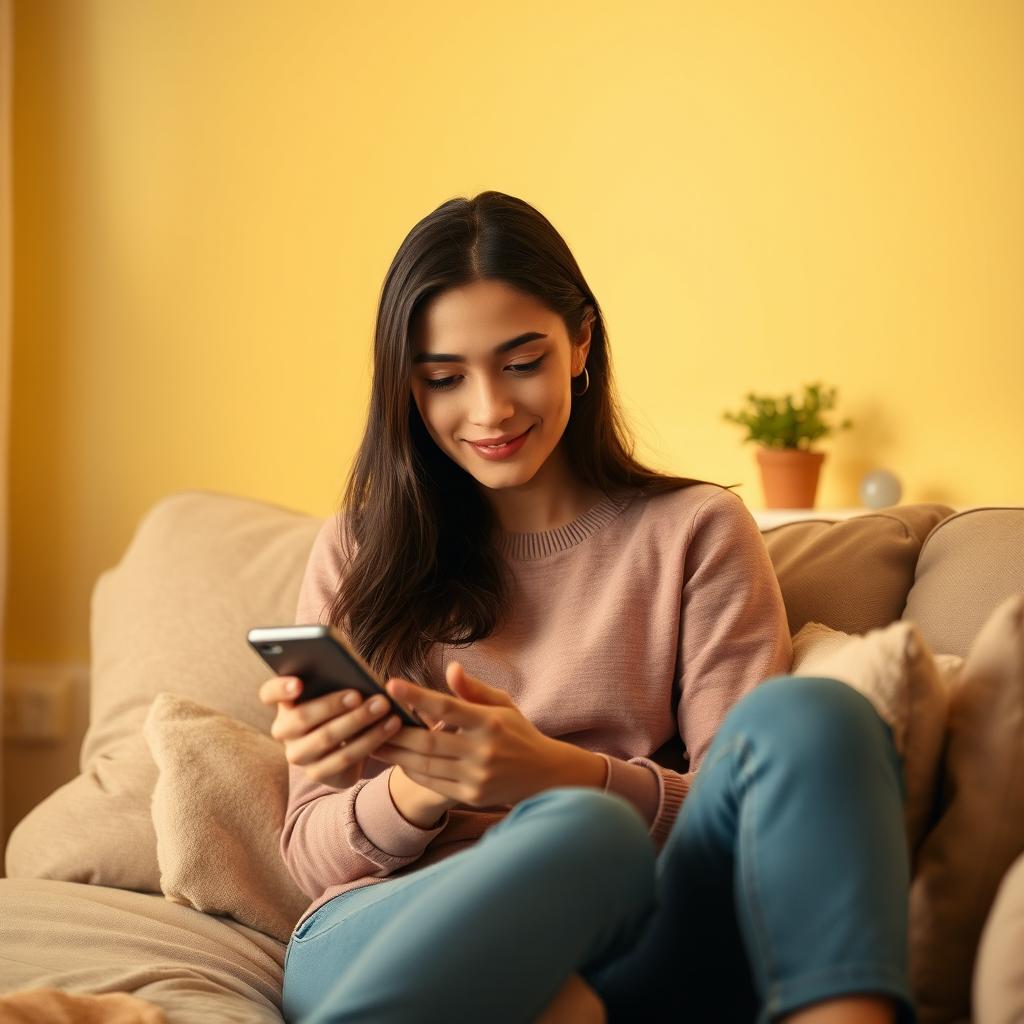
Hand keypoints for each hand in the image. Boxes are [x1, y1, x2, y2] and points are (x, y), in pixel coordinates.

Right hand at [257, 675, 402, 789]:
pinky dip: (371, 740)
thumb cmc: (343, 703)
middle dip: (333, 704)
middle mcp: (284, 730)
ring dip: (358, 721)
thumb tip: (351, 666)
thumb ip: (336, 676)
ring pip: (326, 738)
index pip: (269, 692)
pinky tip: (390, 725)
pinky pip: (345, 758)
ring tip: (382, 706)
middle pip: (301, 717)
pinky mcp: (318, 773)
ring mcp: (298, 754)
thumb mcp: (336, 688)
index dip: (281, 688)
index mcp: (284, 702)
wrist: (350, 742)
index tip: (298, 683)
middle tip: (359, 694)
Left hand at [369, 661, 565, 807]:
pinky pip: (433, 783)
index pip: (446, 706)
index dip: (416, 695)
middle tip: (370, 719)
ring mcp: (477, 777)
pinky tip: (397, 760)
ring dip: (396, 754)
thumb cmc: (517, 732)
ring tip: (372, 742)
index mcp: (490, 722)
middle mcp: (483, 751)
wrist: (544, 776)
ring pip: (426, 765)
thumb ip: (473, 689)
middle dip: (395, 731)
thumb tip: (450, 669)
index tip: (391, 684)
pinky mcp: (471, 796)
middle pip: (429, 741)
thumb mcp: (503, 704)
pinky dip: (412, 771)